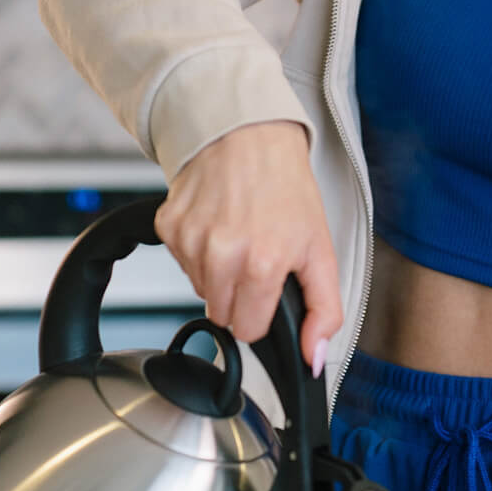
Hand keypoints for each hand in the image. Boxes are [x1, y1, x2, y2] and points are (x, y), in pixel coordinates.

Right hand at [153, 122, 342, 368]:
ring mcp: (190, 242)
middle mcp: (221, 257)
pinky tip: (216, 224)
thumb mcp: (320, 248)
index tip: (269, 290)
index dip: (262, 314)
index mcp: (262, 266)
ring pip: (200, 290)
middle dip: (240, 296)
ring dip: (218, 274)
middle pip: (222, 315)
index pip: (248, 332)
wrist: (248, 134)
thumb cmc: (286, 186)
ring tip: (238, 236)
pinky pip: (181, 262)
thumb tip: (315, 356)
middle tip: (256, 259)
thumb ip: (324, 309)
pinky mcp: (167, 227)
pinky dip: (198, 251)